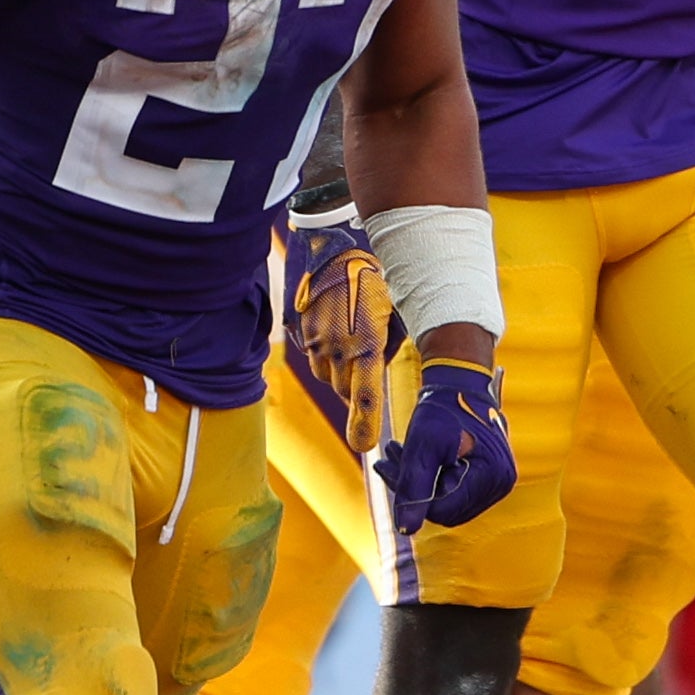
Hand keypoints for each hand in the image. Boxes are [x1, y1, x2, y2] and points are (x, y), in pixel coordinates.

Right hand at [281, 212, 397, 456]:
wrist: (336, 249)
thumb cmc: (376, 283)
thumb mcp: (393, 316)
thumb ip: (387, 350)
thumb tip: (379, 372)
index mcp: (366, 344)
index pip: (363, 394)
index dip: (363, 423)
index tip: (363, 445)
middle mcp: (337, 348)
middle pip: (345, 391)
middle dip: (357, 383)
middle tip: (368, 358)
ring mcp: (315, 341)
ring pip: (329, 376)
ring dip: (341, 367)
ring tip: (353, 334)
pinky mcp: (301, 333)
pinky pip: (315, 357)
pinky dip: (326, 352)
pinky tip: (336, 327)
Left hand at [376, 357, 516, 533]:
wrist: (460, 383)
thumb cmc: (443, 409)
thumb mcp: (422, 445)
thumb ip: (413, 487)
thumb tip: (405, 529)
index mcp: (492, 474)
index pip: (444, 510)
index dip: (413, 497)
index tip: (389, 467)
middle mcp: (501, 483)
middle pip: (446, 510)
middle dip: (413, 489)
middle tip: (389, 458)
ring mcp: (497, 483)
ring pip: (447, 503)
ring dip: (418, 484)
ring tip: (397, 453)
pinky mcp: (487, 479)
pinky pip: (453, 492)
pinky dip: (430, 479)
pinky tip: (413, 458)